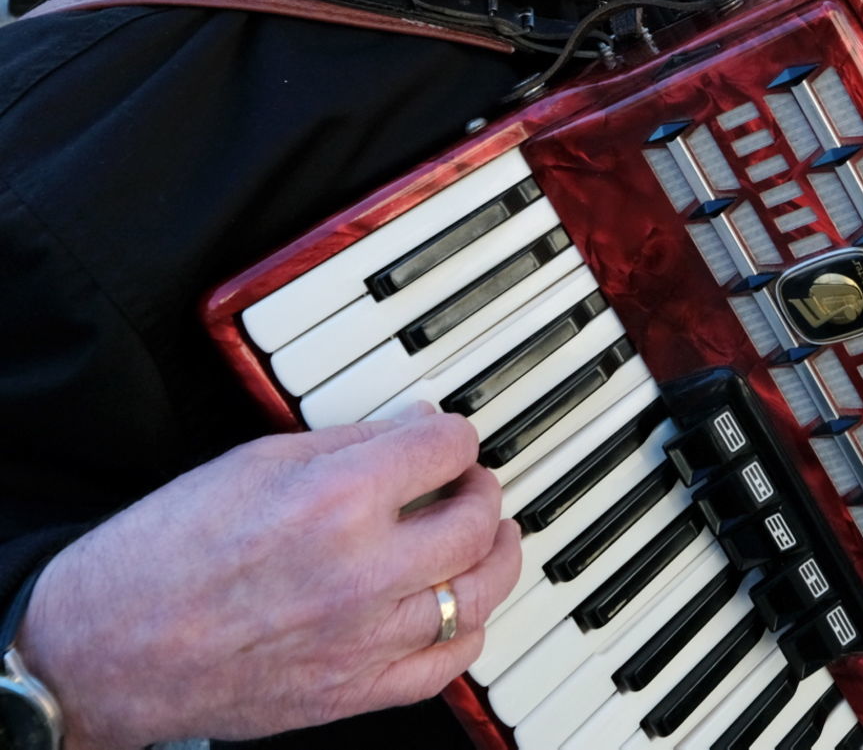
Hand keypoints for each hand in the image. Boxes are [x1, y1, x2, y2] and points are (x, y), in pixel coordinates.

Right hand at [19, 408, 520, 747]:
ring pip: (476, 596)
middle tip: (471, 482)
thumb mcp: (257, 461)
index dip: (457, 435)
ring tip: (487, 536)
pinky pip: (445, 666)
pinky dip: (467, 632)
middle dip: (483, 491)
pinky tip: (460, 608)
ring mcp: (362, 641)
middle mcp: (361, 572)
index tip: (452, 437)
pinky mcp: (352, 695)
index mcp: (337, 499)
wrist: (106, 648)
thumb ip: (350, 443)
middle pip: (475, 522)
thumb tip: (415, 428)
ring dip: (494, 557)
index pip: (447, 449)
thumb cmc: (167, 549)